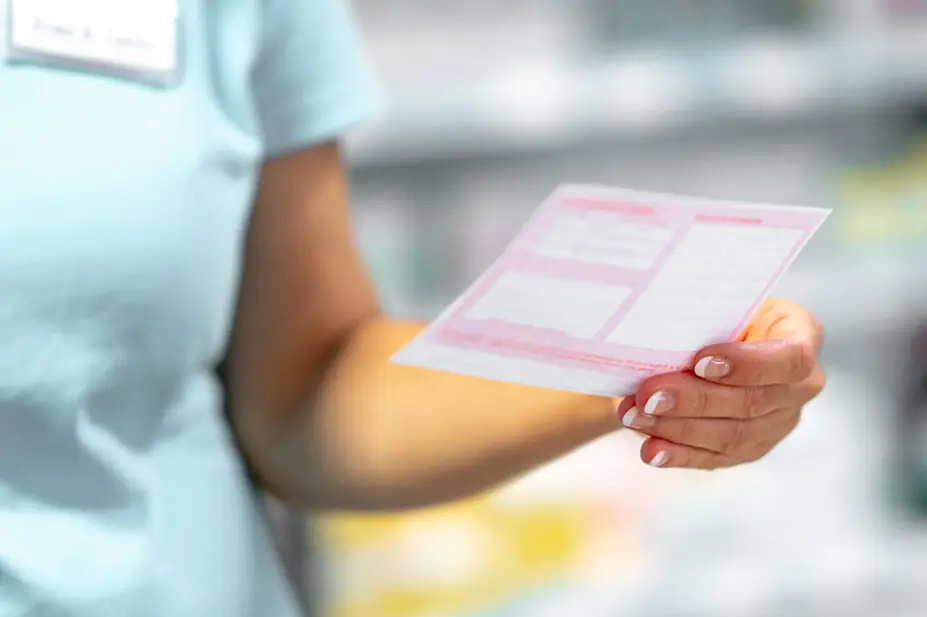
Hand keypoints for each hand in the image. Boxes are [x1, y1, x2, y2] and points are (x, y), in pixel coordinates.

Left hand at [618, 298, 824, 469]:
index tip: (700, 361)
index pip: (789, 358)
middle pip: (751, 401)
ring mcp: (779, 421)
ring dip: (678, 428)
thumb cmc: (714, 309)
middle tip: (649, 394)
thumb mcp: (717, 300)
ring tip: (635, 417)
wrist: (710, 334)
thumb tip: (654, 326)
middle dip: (695, 400)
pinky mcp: (751, 447)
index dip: (747, 364)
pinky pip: (715, 457)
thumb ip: (703, 313)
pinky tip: (652, 450)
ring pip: (731, 434)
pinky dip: (679, 453)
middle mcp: (800, 384)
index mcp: (800, 335)